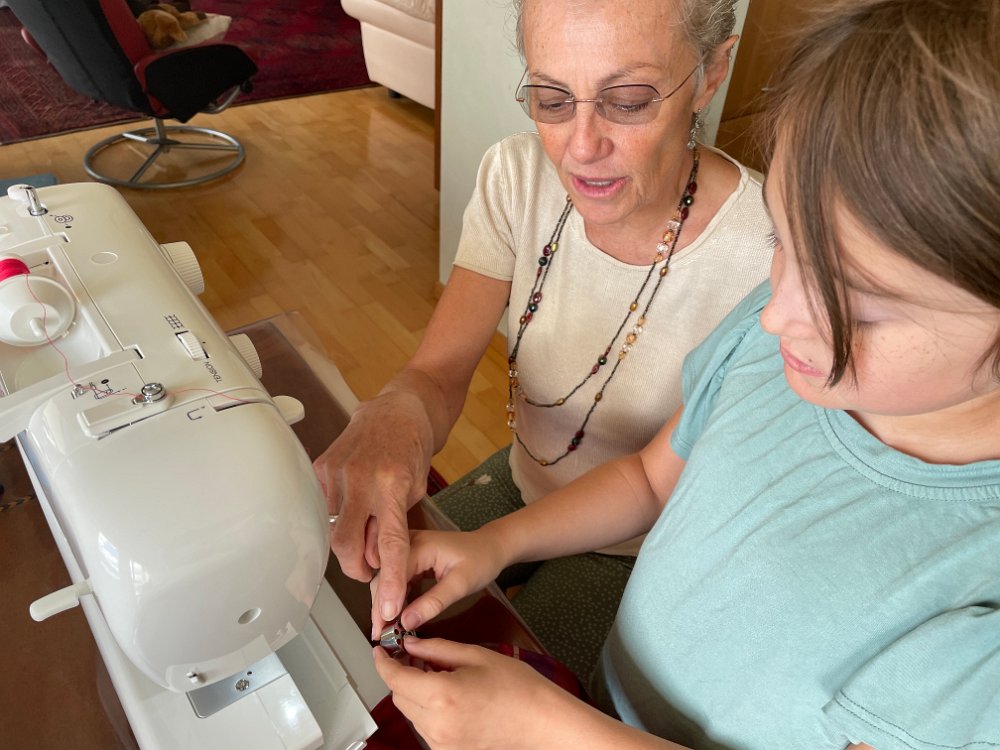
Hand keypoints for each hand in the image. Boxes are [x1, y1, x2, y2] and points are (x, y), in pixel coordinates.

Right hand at [313, 391, 433, 624]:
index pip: (390, 543)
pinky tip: (355, 501)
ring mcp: (337, 470)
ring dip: (351, 539)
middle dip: (358, 568)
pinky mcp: (321, 466)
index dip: (391, 579)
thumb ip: (394, 523)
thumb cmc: (412, 447)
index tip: (391, 607)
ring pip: (334, 529)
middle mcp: (361, 477)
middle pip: (347, 546)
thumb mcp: (416, 488)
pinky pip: (326, 508)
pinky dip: (340, 515)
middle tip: (371, 572)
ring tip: (368, 524)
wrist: (398, 408)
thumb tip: (374, 559)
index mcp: (393, 483)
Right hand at [371, 528, 506, 635]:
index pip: (392, 574)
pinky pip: (397, 579)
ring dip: (386, 603)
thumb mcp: (461, 584)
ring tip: (384, 629)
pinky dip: (395, 597)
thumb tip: (406, 623)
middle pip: (385, 576)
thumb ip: (433, 603)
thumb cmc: (481, 561)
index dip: (385, 602)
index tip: (382, 627)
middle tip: (380, 634)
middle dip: (380, 605)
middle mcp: (409, 543)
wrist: (491, 547)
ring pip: (388, 578)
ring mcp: (409, 549)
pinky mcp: (412, 558)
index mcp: (420, 545)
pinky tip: (395, 616)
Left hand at [374, 638, 563, 749]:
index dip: (383, 662)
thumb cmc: (518, 688)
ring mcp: (442, 743)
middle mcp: (437, 724)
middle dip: (401, 675)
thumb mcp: (475, 655)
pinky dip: (428, 710)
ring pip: (411, 713)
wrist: (541, 721)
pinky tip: (447, 695)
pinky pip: (425, 727)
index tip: (381, 651)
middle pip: (399, 697)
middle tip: (415, 656)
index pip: (395, 678)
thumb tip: (411, 645)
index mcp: (442, 695)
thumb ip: (437, 649)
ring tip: (438, 675)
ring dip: (415, 693)